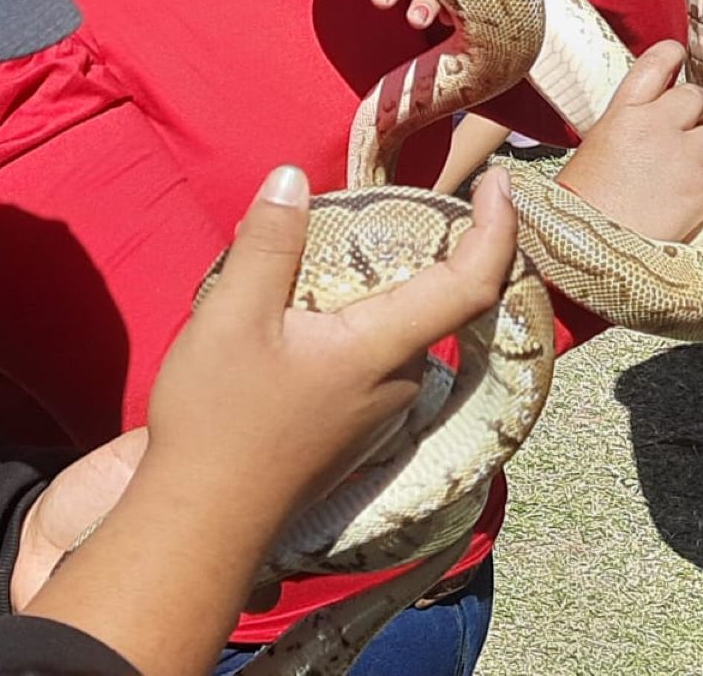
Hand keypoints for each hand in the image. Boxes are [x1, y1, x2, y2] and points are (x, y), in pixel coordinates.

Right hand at [15, 168, 512, 675]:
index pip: (469, 283)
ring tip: (317, 254)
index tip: (501, 182)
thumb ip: (268, 243)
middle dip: (420, 244)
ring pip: (397, 328)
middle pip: (435, 300)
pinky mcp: (352, 430)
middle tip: (375, 202)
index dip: (496, 229)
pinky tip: (299, 314)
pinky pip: (373, 356)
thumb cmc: (218, 421)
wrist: (201, 525)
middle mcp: (396, 382)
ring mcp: (377, 413)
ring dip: (376, 285)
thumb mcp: (231, 316)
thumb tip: (291, 178)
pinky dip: (355, 319)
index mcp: (379, 349)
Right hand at [556, 41, 702, 244]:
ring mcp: (682, 157)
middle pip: (696, 97)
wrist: (584, 248)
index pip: (655, 65)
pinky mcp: (702, 190)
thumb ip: (624, 127)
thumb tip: (647, 123)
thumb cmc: (579, 204)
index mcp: (621, 114)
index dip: (672, 55)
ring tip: (695, 168)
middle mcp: (655, 127)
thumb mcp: (593, 149)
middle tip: (685, 134)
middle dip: (696, 113)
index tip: (678, 56)